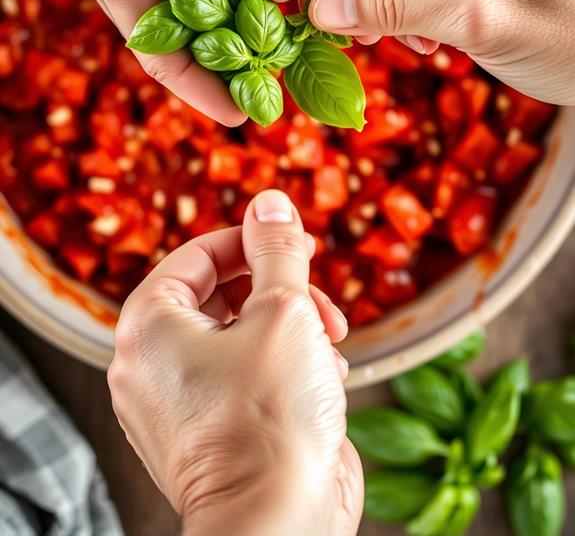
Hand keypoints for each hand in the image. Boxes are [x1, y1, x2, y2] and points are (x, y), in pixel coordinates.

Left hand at [108, 189, 362, 535]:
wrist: (280, 525)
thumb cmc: (272, 418)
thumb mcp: (283, 310)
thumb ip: (277, 248)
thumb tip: (270, 202)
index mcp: (148, 326)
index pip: (197, 254)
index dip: (251, 240)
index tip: (294, 240)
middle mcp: (152, 364)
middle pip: (222, 293)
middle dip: (281, 290)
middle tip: (318, 299)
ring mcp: (179, 403)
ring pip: (241, 334)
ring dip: (292, 328)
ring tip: (328, 344)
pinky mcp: (212, 430)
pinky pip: (247, 375)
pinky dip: (286, 367)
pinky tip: (324, 380)